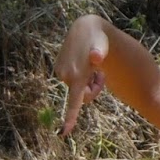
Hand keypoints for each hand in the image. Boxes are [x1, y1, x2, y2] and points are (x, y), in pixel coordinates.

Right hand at [52, 15, 109, 136]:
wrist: (86, 27)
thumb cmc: (97, 39)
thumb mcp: (101, 45)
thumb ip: (99, 52)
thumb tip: (96, 57)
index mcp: (76, 77)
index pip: (73, 101)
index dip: (69, 118)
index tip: (63, 133)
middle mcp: (65, 76)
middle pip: (81, 96)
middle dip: (92, 88)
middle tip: (100, 72)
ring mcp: (60, 72)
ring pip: (77, 88)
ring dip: (87, 79)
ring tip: (92, 63)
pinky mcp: (59, 68)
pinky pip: (71, 80)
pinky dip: (80, 74)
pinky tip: (83, 60)